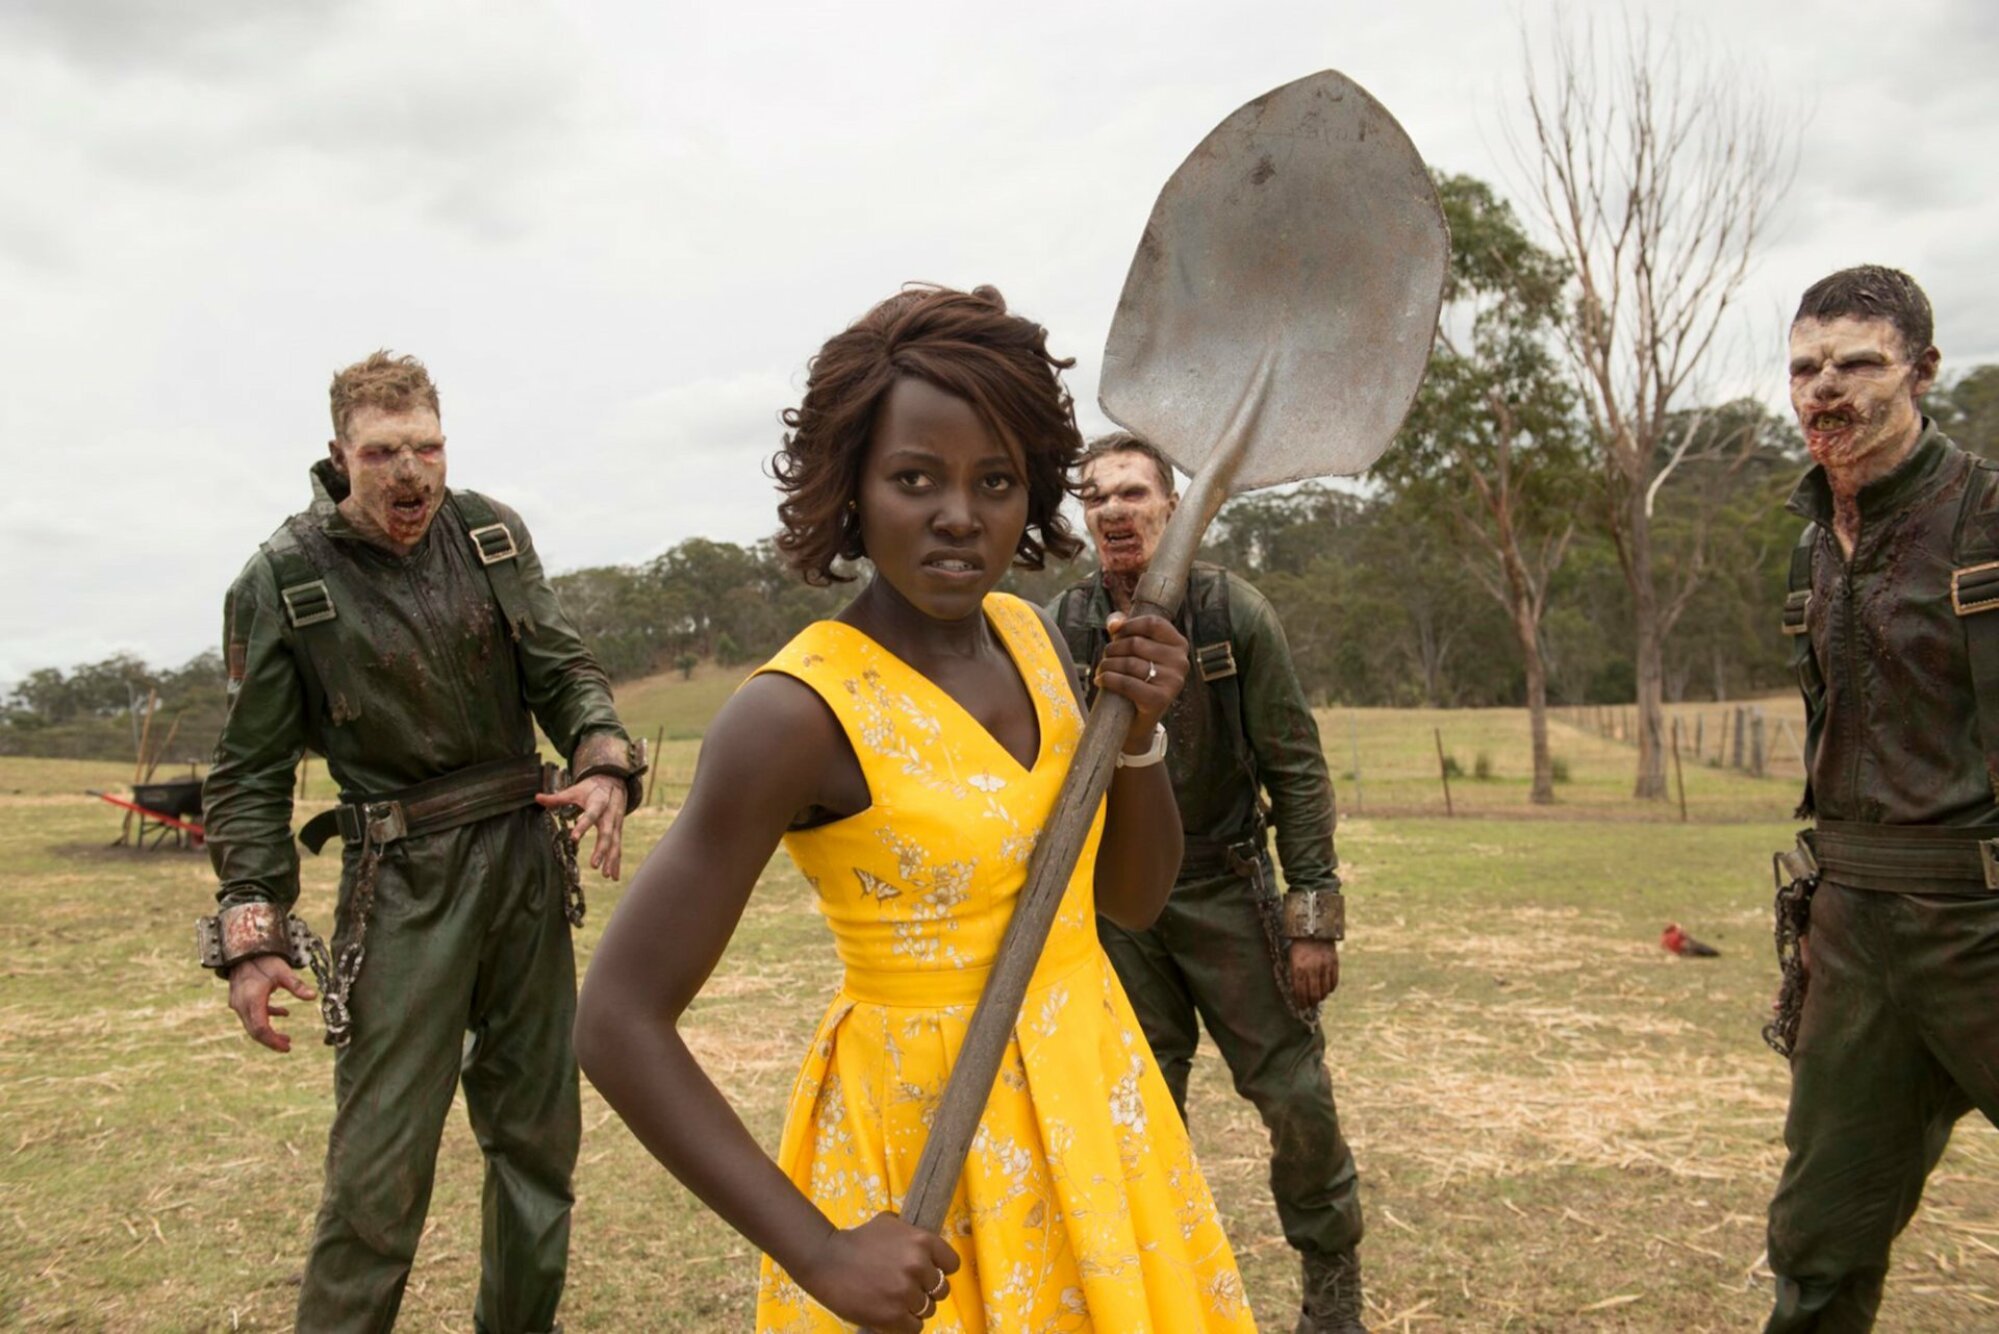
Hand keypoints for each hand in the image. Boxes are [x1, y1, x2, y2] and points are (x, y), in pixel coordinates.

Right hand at [228, 954, 314, 1052]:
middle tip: (287, 1046)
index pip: (260, 1028)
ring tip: (286, 1038)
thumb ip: (296, 985)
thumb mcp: (282, 971)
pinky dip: (267, 1017)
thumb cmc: (264, 959)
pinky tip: (284, 1013)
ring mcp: (238, 1003)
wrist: (243, 949)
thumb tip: (314, 996)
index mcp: (252, 1000)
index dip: (273, 1040)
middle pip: (255, 1031)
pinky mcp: (240, 999)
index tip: (286, 1047)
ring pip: (253, 1024)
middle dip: (271, 1040)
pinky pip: (252, 1014)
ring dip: (269, 1031)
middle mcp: (242, 1005)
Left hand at [536, 772, 627, 879]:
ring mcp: (616, 824)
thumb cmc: (592, 788)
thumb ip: (557, 797)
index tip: (574, 838)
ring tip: (606, 875)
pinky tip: (614, 876)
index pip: (591, 815)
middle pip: (607, 833)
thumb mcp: (575, 790)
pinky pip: (618, 847)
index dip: (583, 826)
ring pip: (615, 843)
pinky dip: (617, 862)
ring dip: (611, 860)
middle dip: (601, 850)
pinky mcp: (618, 831)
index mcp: (599, 802)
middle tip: (593, 865)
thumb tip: (536, 797)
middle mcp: (610, 815)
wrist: (615, 782)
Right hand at [794, 1213, 959, 1331]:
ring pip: (928, 1309)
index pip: (952, 1264)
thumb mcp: (888, 1224)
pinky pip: (915, 1327)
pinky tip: (892, 1314)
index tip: (928, 1273)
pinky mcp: (894, 1315)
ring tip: (895, 1301)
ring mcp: (907, 1292)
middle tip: (906, 1288)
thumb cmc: (857, 1240)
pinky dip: (905, 1324)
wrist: (827, 1260)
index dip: (941, 1269)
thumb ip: (911, 1234)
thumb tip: (926, 1246)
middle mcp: (919, 1266)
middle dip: (926, 1290)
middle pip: (941, 1289)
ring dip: (914, 1308)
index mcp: (922, 1241)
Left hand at [1094, 611, 1188, 749]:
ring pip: (1129, 663)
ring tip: (1102, 670)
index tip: (1114, 632)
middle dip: (1113, 649)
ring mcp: (1173, 681)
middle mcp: (1180, 661)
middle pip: (1136, 643)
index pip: (1153, 623)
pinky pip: (1127, 682)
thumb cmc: (1137, 678)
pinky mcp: (1160, 699)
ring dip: (1107, 665)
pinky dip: (1108, 679)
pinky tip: (1101, 680)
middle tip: (1105, 658)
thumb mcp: (1135, 652)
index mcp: (1179, 644)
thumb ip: (1125, 630)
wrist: (1139, 720)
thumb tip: (1114, 623)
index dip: (1129, 625)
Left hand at [1289, 938, 1339, 1008]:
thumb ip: (1295, 975)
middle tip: (1310, 1004)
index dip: (1301, 1002)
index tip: (1301, 1006)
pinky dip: (1330, 988)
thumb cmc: (1299, 946)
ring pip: (1324, 990)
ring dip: (1321, 997)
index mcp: (1298, 968)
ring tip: (1318, 997)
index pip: (1300, 992)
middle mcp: (1311, 968)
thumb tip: (1299, 993)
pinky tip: (1327, 989)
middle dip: (1311, 1002)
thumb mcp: (1292, 959)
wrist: (1314, 929)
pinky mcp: (1333, 963)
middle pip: (1313, 994)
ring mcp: (1324, 966)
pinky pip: (1333, 982)